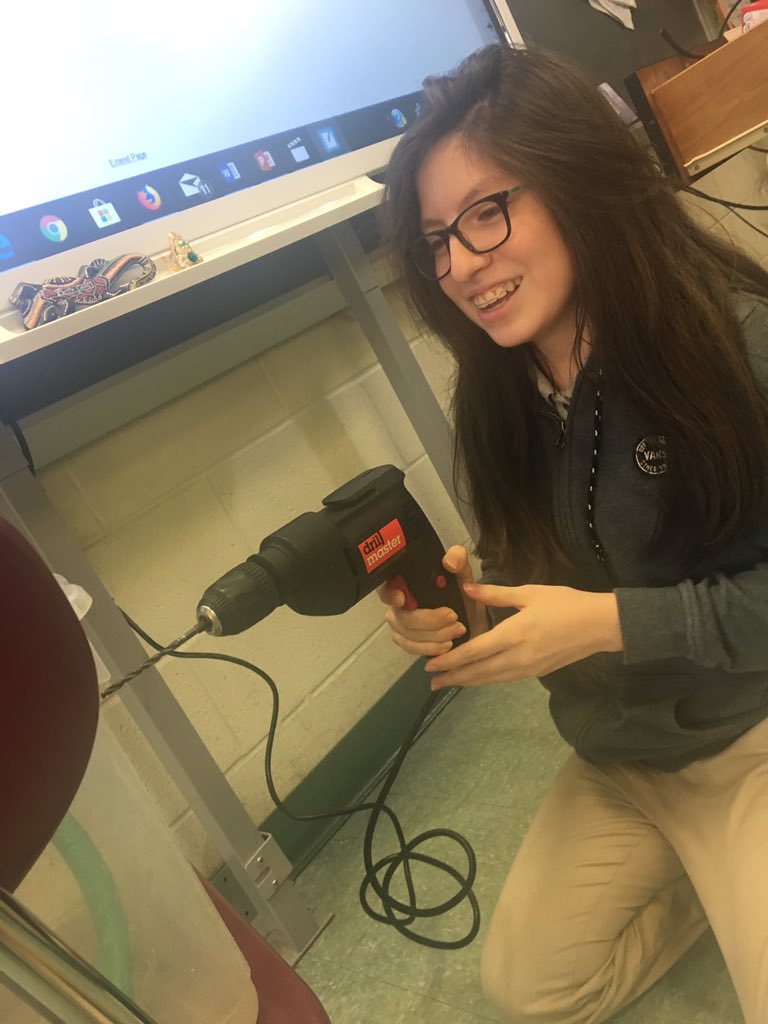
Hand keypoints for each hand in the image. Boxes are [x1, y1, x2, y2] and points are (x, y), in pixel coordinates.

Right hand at [378, 545, 488, 657]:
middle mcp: (397, 603)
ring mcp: (399, 624)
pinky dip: (431, 648)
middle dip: (430, 620)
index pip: (386, 587)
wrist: (470, 619)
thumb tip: (449, 562)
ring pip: (409, 635)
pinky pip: (412, 648)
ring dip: (435, 635)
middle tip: (454, 617)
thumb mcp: (463, 572)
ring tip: (458, 630)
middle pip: (403, 616)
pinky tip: (447, 644)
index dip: (390, 594)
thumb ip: (458, 559)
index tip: (403, 599)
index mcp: (405, 582)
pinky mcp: (406, 642)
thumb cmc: (461, 593)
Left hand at [425, 583, 621, 689]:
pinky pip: (504, 678)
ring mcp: (528, 668)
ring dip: (468, 681)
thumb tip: (467, 589)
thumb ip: (495, 594)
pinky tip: (477, 678)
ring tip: (448, 683)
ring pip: (491, 679)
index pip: (474, 652)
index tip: (430, 665)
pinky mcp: (537, 673)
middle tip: (431, 681)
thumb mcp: (529, 592)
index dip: (450, 660)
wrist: (600, 626)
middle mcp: (518, 657)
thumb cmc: (565, 604)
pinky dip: (486, 679)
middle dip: (453, 677)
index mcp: (514, 634)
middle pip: (478, 672)